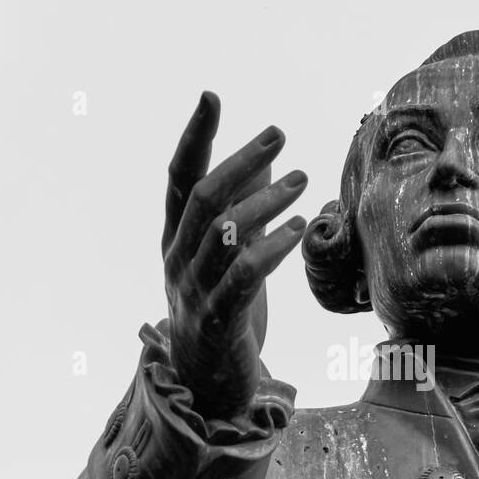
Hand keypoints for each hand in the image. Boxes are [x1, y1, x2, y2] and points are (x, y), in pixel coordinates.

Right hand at [162, 92, 307, 418]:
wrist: (208, 383)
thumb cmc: (221, 308)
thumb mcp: (227, 254)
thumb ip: (240, 206)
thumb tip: (265, 156)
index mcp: (175, 237)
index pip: (179, 177)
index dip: (194, 136)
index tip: (212, 95)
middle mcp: (177, 258)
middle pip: (203, 198)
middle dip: (241, 160)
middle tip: (280, 135)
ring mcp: (194, 290)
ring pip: (223, 233)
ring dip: (266, 201)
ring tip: (302, 180)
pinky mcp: (218, 319)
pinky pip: (243, 276)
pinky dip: (271, 247)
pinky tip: (299, 229)